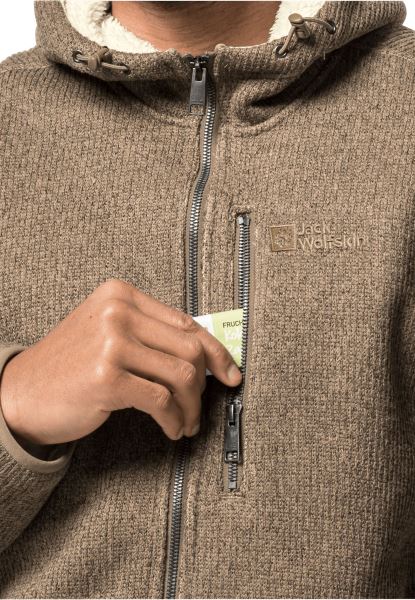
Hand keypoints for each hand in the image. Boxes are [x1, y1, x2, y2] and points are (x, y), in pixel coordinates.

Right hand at [0, 279, 241, 444]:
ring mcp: (112, 343)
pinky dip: (174, 419)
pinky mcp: (107, 377)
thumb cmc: (70, 366)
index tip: (230, 373)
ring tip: (185, 423)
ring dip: (191, 407)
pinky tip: (171, 428)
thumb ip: (150, 335)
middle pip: (189, 348)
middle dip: (204, 386)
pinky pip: (161, 400)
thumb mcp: (108, 334)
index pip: (185, 322)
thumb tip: (204, 356)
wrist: (21, 392)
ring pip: (182, 375)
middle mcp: (118, 312)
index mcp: (121, 295)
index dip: (216, 351)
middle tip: (200, 409)